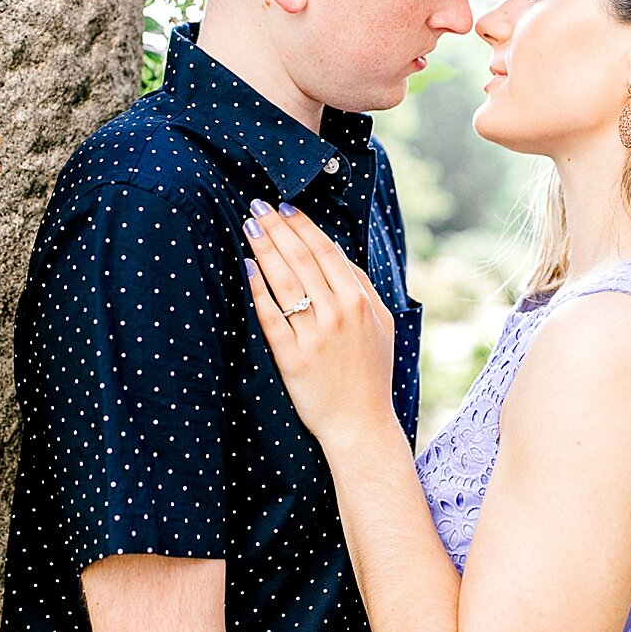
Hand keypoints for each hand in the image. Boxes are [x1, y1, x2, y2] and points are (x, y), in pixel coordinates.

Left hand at [244, 200, 396, 446]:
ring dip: (265, 250)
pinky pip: (271, 318)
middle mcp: (337, 314)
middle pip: (301, 260)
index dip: (303, 226)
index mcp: (360, 302)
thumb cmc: (372, 374)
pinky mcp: (292, 358)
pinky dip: (258, 291)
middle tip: (257, 207)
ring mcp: (313, 336)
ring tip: (249, 228)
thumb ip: (363, 287)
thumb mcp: (383, 325)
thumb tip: (338, 254)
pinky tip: (247, 269)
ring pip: (284, 283)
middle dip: (277, 229)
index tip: (285, 207)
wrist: (361, 424)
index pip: (326, 252)